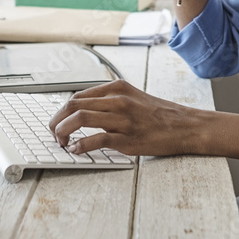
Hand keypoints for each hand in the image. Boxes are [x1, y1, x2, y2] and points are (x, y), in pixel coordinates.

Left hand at [49, 80, 200, 156]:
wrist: (185, 125)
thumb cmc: (159, 115)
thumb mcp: (132, 98)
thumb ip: (110, 101)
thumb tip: (83, 110)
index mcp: (117, 88)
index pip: (78, 96)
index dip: (61, 111)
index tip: (57, 122)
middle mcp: (118, 100)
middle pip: (73, 105)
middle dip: (56, 120)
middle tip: (53, 133)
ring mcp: (122, 119)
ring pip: (80, 118)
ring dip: (63, 131)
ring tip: (61, 142)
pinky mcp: (127, 138)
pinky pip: (96, 139)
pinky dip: (81, 145)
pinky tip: (76, 150)